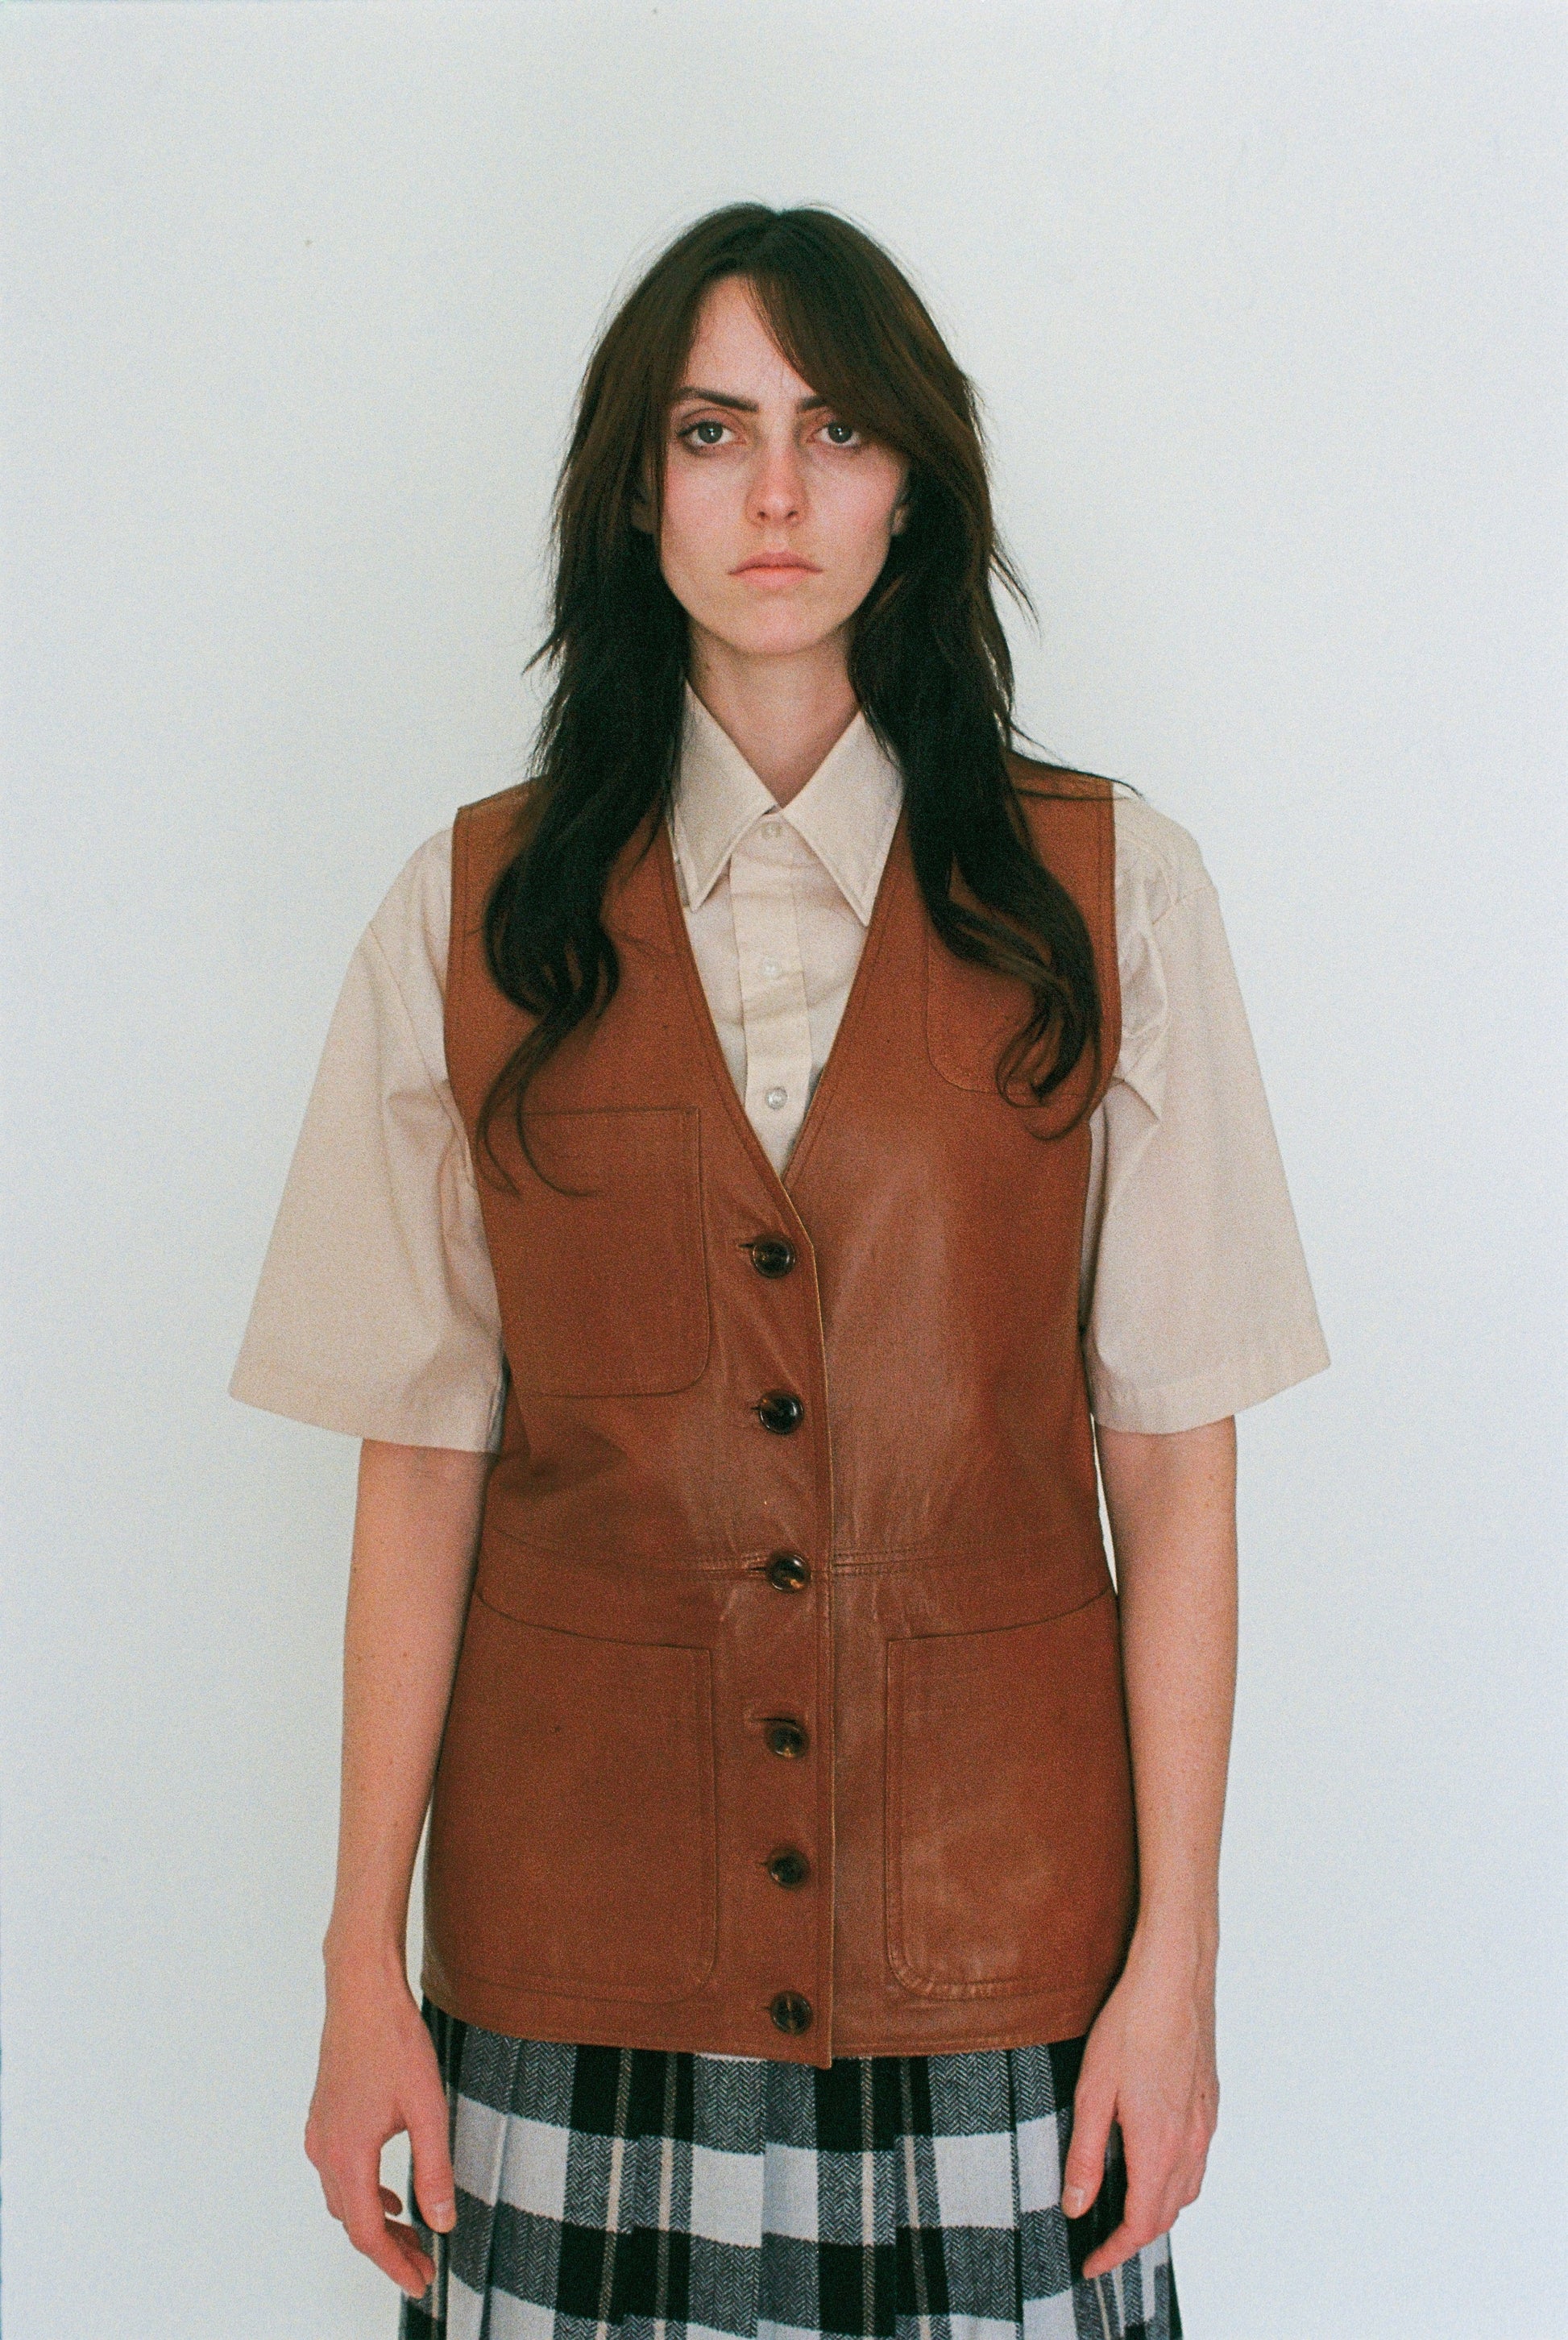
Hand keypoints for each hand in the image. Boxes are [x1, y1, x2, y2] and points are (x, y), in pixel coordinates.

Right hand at [304, 1958, 457, 2298]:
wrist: (362, 1992)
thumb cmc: (394, 2042)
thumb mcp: (427, 2108)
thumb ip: (434, 2169)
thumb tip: (443, 2221)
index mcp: (348, 2155)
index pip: (366, 2232)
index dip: (394, 2264)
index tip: (420, 2282)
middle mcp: (325, 2151)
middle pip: (353, 2221)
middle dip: (389, 2250)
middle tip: (424, 2266)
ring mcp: (320, 2133)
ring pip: (344, 2200)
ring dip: (376, 2223)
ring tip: (413, 2235)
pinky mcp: (325, 2118)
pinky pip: (339, 2174)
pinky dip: (364, 2195)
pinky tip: (391, 2194)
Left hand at [1060, 1932, 1218, 2280]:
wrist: (1175, 1978)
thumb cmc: (1131, 2025)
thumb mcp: (1092, 2091)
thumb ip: (1085, 2154)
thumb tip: (1075, 2205)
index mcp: (1159, 2146)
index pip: (1141, 2224)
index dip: (1114, 2252)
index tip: (1091, 2264)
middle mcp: (1190, 2142)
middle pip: (1167, 2214)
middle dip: (1134, 2237)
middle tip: (1100, 2243)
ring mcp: (1205, 2122)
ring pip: (1187, 2190)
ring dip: (1158, 2211)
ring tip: (1125, 2211)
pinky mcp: (1209, 2102)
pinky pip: (1197, 2161)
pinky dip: (1176, 2181)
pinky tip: (1155, 2165)